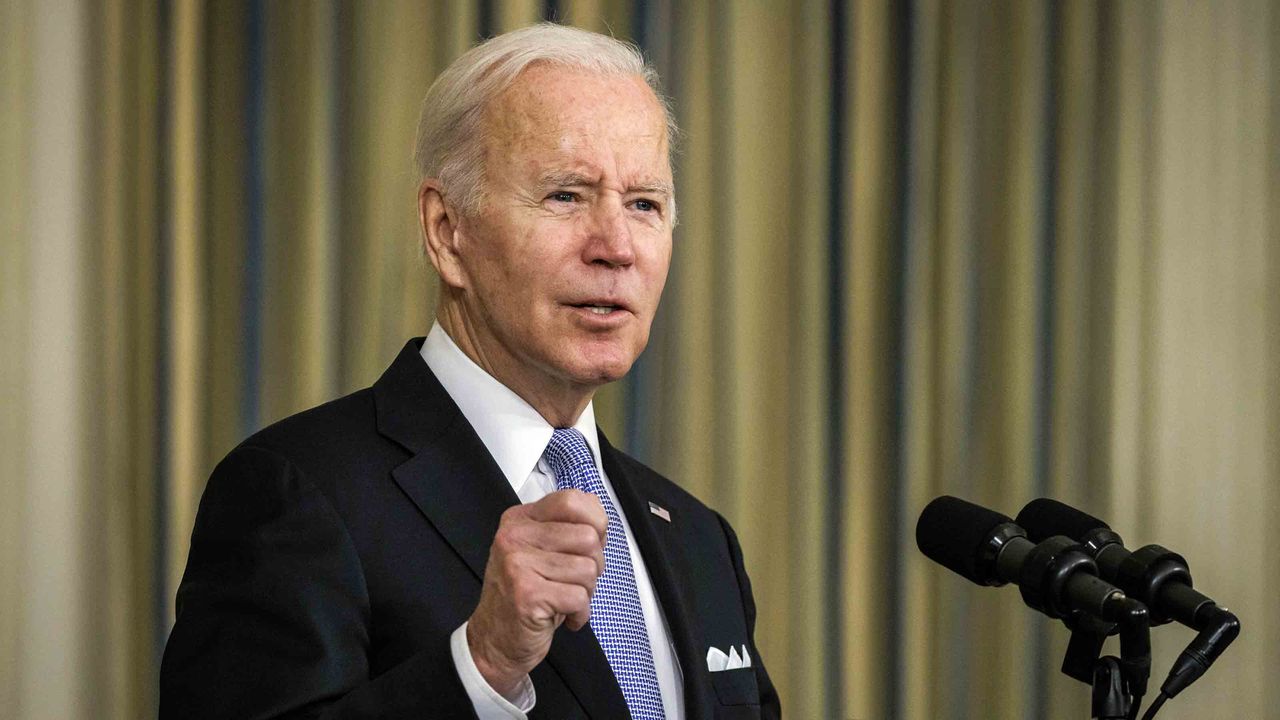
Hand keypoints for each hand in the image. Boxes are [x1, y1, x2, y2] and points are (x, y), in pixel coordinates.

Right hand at [467, 489, 606, 695]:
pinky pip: (579, 597)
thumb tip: (599, 518)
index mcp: (520, 520)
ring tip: (564, 599)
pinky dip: (581, 614)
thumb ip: (567, 529)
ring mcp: (518, 564)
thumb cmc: (525, 595)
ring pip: (588, 569)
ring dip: (586, 592)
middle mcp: (515, 537)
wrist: (494, 641)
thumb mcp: (541, 552)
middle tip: (574, 581)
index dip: (595, 522)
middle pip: (587, 537)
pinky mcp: (527, 594)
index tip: (591, 542)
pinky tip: (564, 617)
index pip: (571, 500)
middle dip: (594, 564)